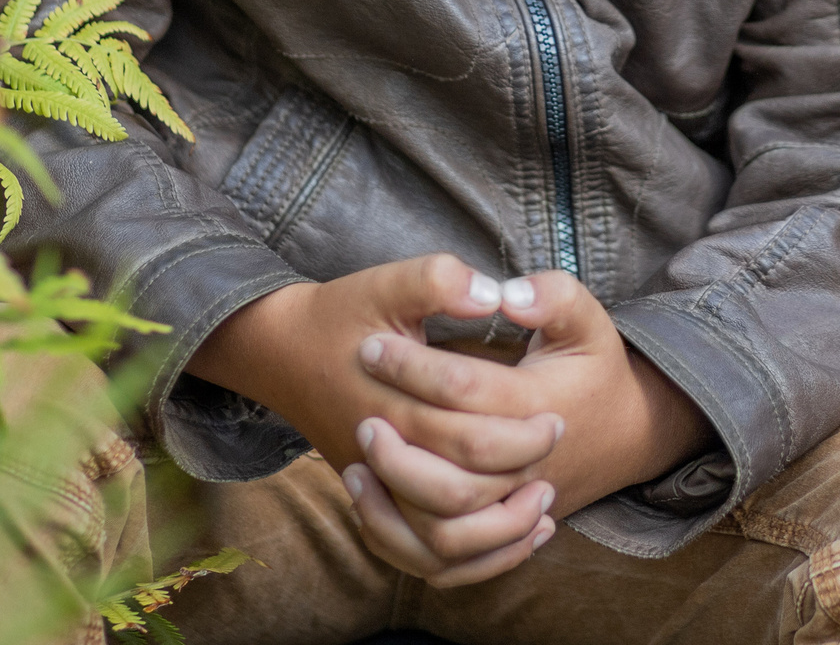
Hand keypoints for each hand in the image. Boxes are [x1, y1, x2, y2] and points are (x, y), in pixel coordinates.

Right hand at [190, 255, 564, 585]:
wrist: (281, 351)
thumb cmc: (341, 314)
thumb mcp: (387, 282)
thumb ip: (439, 281)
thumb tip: (495, 296)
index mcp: (395, 407)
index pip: (473, 439)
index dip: (525, 433)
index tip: (558, 415)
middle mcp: (385, 457)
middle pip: (463, 493)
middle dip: (519, 475)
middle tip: (554, 446)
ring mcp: (376, 486)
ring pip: (440, 542)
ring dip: (497, 532)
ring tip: (540, 499)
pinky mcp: (375, 499)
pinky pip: (418, 555)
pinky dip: (464, 559)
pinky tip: (507, 533)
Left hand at [354, 268, 712, 525]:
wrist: (624, 432)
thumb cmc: (592, 369)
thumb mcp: (586, 320)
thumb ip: (555, 295)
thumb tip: (506, 294)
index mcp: (538, 408)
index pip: (465, 390)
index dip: (412, 365)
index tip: (372, 344)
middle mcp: (524, 469)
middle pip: (450, 470)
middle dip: (396, 436)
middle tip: (358, 408)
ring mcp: (508, 509)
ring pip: (442, 529)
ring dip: (392, 497)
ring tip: (357, 453)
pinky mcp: (494, 535)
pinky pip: (440, 560)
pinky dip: (401, 539)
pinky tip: (369, 497)